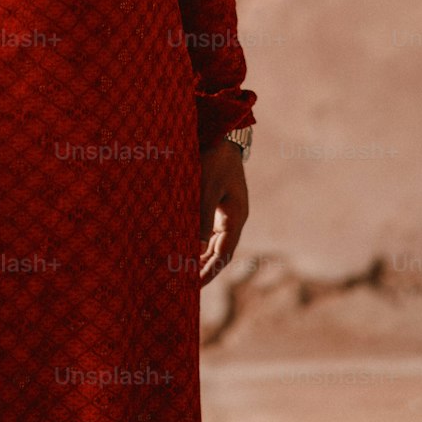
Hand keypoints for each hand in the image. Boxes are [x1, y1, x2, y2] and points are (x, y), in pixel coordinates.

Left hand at [198, 141, 248, 286]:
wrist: (220, 134)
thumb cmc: (213, 159)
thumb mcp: (206, 188)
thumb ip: (202, 217)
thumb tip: (198, 247)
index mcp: (236, 217)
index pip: (224, 254)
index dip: (210, 271)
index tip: (195, 286)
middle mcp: (234, 217)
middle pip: (220, 251)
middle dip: (205, 268)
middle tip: (186, 287)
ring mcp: (226, 210)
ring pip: (215, 241)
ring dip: (202, 256)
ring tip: (184, 273)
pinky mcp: (217, 202)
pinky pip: (209, 229)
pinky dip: (200, 241)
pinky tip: (186, 247)